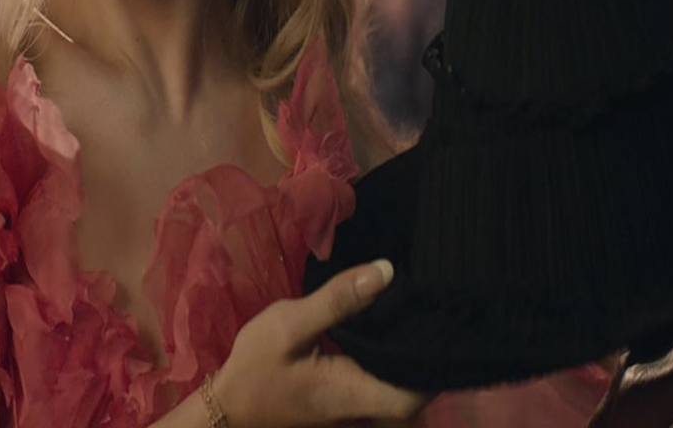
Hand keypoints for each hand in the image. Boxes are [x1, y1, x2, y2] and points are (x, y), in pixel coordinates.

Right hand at [213, 260, 426, 427]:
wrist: (226, 401)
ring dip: (409, 344)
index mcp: (354, 392)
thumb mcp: (291, 325)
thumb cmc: (256, 366)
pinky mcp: (344, 388)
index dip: (436, 361)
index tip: (445, 321)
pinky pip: (379, 369)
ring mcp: (353, 399)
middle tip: (437, 301)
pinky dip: (388, 345)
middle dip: (428, 346)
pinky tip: (388, 314)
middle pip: (412, 382)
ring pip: (397, 376)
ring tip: (421, 301)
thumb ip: (338, 300)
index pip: (415, 391)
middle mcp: (361, 402)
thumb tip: (386, 271)